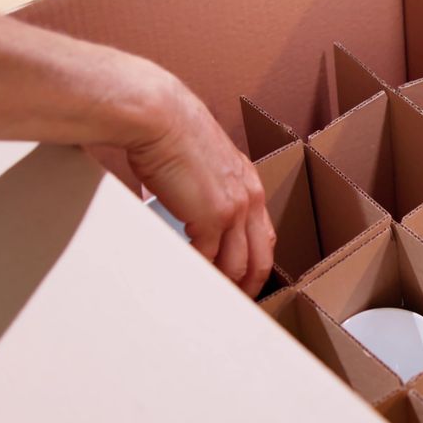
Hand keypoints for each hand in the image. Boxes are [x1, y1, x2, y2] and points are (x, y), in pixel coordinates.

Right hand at [122, 74, 274, 295]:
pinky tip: (189, 281)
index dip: (255, 263)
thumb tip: (186, 206)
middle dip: (248, 286)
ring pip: (238, 265)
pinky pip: (208, 259)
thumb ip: (203, 185)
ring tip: (210, 303)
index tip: (243, 280)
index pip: (262, 236)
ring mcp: (234, 209)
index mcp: (248, 182)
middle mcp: (248, 197)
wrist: (159, 116)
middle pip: (259, 258)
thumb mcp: (200, 160)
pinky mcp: (211, 217)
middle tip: (234, 305)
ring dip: (224, 286)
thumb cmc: (169, 130)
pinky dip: (199, 273)